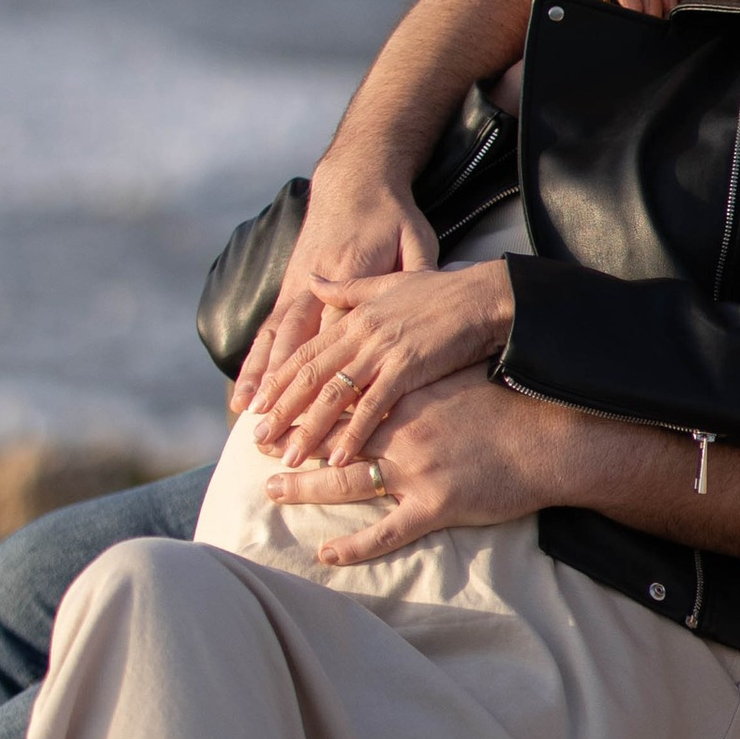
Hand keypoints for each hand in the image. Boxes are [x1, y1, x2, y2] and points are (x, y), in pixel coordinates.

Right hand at [231, 164, 438, 416]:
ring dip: (260, 379)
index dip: (330, 372)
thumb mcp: (414, 241)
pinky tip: (243, 391)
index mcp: (351, 275)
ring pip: (274, 341)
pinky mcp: (289, 289)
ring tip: (246, 415)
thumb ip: (412, 276)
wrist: (355, 179)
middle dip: (284, 390)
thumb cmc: (391, 215)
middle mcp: (315, 286)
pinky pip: (267, 332)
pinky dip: (255, 362)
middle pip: (297, 345)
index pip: (337, 332)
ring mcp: (297, 288)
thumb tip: (424, 309)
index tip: (324, 410)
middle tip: (274, 426)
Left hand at [250, 256, 515, 471]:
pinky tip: (337, 459)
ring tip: (289, 458)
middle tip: (257, 440)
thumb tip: (312, 280)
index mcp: (354, 316)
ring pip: (334, 395)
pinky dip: (353, 434)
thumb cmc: (442, 292)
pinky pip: (372, 407)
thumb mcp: (387, 284)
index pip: (305, 351)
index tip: (256, 405)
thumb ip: (347, 288)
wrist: (483, 297)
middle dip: (282, 410)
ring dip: (309, 429)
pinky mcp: (407, 369)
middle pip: (310, 376)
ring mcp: (382, 351)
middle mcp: (361, 334)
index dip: (278, 379)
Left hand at [263, 372, 560, 566]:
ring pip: (347, 480)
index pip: (342, 392)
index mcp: (406, 394)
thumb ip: (416, 346)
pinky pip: (386, 532)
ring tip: (272, 489)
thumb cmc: (506, 400)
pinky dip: (353, 545)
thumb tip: (410, 334)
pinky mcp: (435, 506)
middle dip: (290, 439)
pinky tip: (325, 553)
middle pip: (332, 434)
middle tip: (256, 444)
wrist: (550, 438)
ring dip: (306, 487)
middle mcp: (402, 431)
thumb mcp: (455, 364)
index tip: (274, 398)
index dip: (303, 395)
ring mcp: (416, 470)